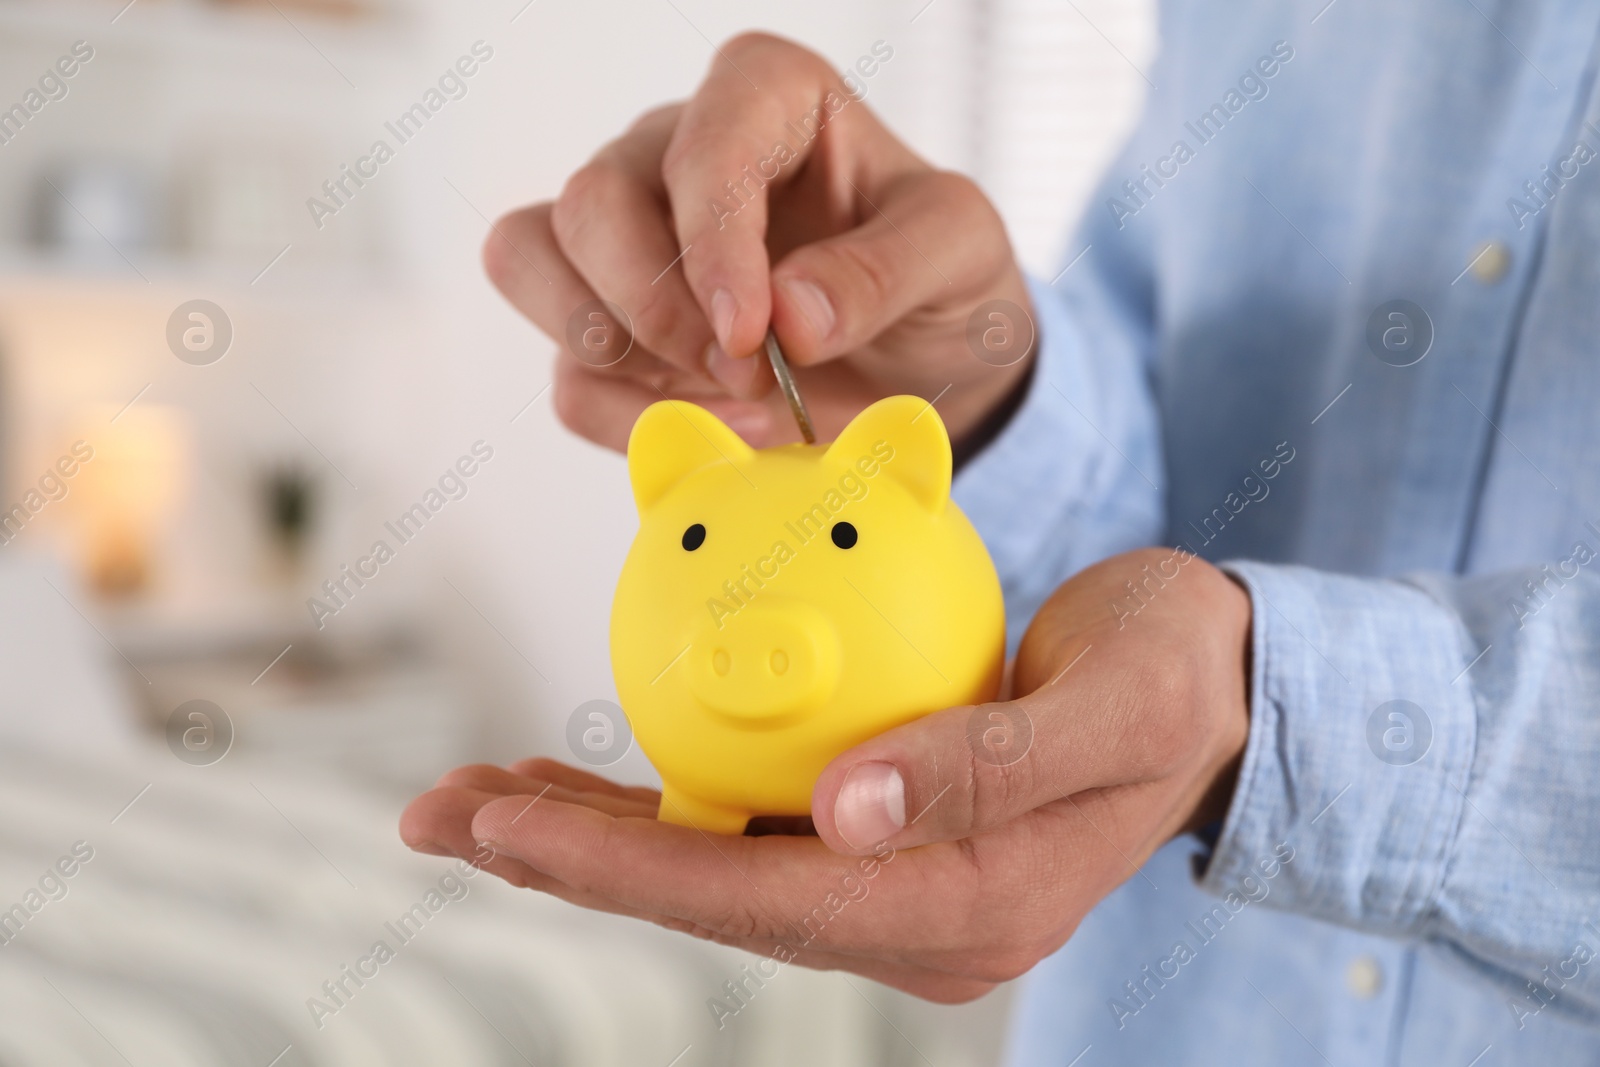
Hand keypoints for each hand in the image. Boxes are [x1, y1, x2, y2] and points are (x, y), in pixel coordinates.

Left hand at [400, 549, 1251, 1000]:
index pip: (762, 898)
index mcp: (964, 909)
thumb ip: (985, 766)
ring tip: (474, 794)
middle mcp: (913, 917)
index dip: (623, 866)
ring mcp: (894, 883)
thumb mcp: (1113, 704)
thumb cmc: (1174, 679)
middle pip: (711, 894)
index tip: (501, 822)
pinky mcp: (881, 834)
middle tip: (437, 811)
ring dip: (593, 834)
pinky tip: (584, 772)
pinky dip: (660, 800)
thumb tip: (841, 819)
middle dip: (569, 859)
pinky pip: (747, 824)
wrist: (1217, 687)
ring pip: (712, 864)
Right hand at [483, 32, 1033, 453]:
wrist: (924, 364)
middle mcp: (672, 150)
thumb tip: (787, 316)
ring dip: (617, 357)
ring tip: (728, 404)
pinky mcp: (606, 328)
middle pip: (591, 204)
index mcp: (766, 96)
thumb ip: (886, 270)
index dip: (712, 243)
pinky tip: (713, 433)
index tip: (751, 334)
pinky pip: (568, 376)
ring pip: (531, 264)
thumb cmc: (939, 279)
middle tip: (749, 377)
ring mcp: (625, 239)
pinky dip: (628, 423)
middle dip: (658, 311)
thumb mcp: (959, 254)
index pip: (702, 144)